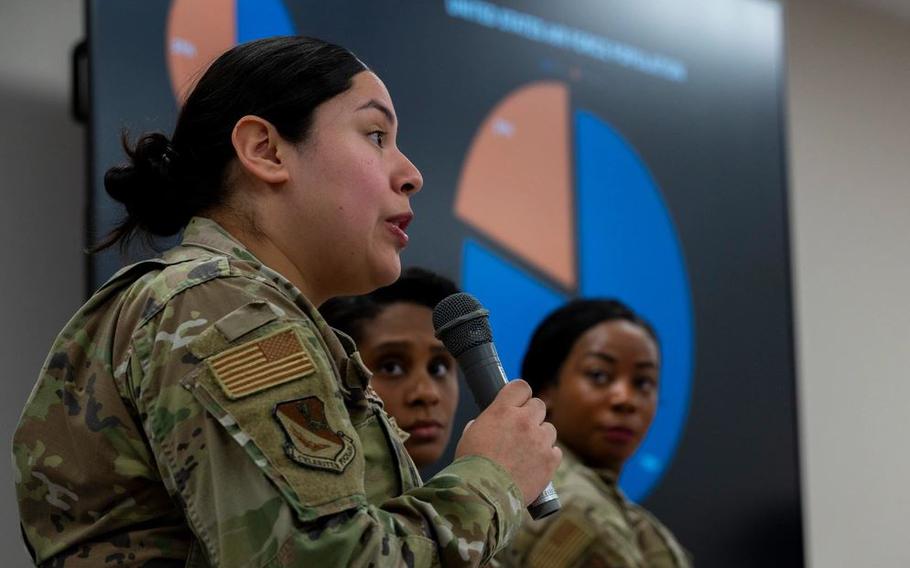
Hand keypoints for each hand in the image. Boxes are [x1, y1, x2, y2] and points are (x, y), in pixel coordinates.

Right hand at [454, 379, 560, 504]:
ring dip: (541, 437)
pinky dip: (547, 457)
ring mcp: (539, 440)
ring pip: (549, 428)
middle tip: (522, 431)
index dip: (520, 394)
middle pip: (539, 405)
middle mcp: (524, 420)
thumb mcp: (469, 436)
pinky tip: (534, 466)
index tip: (519, 402)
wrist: (483, 495)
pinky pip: (555, 451)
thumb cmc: (471, 467)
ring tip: (526, 453)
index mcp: (502, 410)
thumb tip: (487, 424)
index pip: (521, 387)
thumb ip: (483, 424)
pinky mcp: (550, 460)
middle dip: (532, 416)